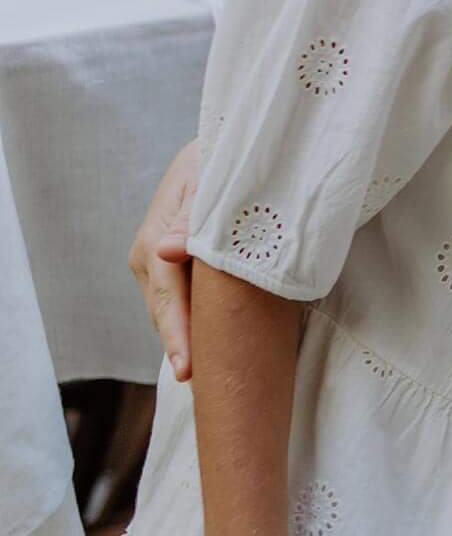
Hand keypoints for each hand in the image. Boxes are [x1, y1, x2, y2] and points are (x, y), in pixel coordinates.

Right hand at [129, 140, 201, 380]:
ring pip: (173, 311)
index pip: (168, 295)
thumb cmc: (216, 161)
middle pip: (166, 312)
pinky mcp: (174, 269)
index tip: (188, 367)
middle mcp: (149, 258)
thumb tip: (167, 251)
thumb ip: (190, 216)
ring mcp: (158, 266)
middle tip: (203, 384)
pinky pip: (184, 301)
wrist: (215, 152)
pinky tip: (212, 345)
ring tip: (211, 375)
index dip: (179, 332)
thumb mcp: (206, 178)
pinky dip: (195, 322)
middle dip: (182, 348)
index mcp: (155, 239)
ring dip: (189, 338)